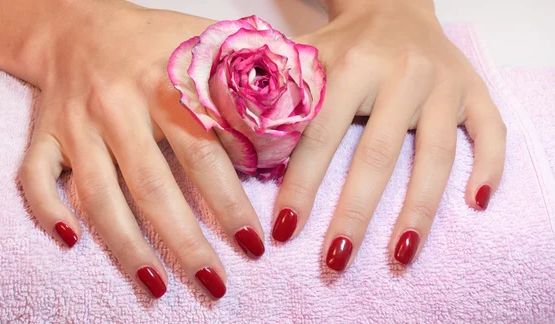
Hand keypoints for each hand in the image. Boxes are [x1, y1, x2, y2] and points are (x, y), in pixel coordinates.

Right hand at [19, 1, 264, 298]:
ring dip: (127, 245)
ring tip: (158, 287)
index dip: (231, 199)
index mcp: (166, 82)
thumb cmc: (155, 42)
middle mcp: (118, 105)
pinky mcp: (44, 135)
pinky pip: (35, 176)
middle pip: (153, 184)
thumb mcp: (206, 43)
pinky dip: (47, 210)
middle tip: (217, 283)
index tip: (256, 243)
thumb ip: (252, 77)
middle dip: (186, 240)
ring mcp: (77, 123)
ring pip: (98, 193)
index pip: (204, 150)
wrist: (80, 24)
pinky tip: (70, 243)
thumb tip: (304, 112)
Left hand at [272, 0, 505, 268]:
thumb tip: (235, 144)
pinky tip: (476, 204)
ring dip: (419, 211)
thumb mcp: (304, 55)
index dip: (301, 185)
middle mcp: (403, 73)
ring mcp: (444, 83)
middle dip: (355, 214)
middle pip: (379, 155)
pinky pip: (491, 130)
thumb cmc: (343, 42)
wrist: (393, 5)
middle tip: (335, 261)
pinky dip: (490, 167)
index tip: (285, 231)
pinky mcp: (474, 89)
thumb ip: (272, 93)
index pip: (321, 135)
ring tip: (399, 256)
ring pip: (437, 155)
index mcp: (352, 66)